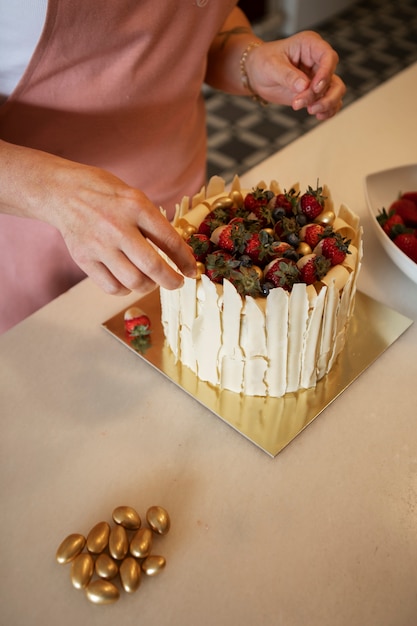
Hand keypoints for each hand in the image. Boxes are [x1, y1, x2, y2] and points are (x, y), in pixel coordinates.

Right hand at [0, 142, 196, 295]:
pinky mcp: (84, 259)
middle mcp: (117, 227)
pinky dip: (126, 289)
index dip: (185, 260)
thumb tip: (179, 254)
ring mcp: (99, 245)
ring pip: (134, 282)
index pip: (169, 240)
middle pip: (153, 267)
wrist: (63, 192)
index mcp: (136, 207)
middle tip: (177, 282)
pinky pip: (112, 287)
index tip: (191, 270)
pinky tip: (129, 281)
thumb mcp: (135, 197)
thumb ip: (155, 224)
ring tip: (151, 280)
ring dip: (149, 286)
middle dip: (172, 280)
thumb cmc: (105, 194)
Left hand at [247, 31, 345, 119]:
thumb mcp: (271, 65)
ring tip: (310, 110)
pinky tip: (318, 115)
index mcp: (310, 45)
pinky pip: (330, 102)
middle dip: (322, 95)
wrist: (256, 73)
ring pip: (336, 91)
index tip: (314, 88)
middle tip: (305, 104)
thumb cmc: (263, 61)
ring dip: (326, 104)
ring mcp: (318, 77)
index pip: (328, 56)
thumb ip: (288, 76)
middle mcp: (318, 61)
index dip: (325, 73)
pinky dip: (328, 110)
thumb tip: (304, 86)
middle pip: (333, 77)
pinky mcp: (315, 92)